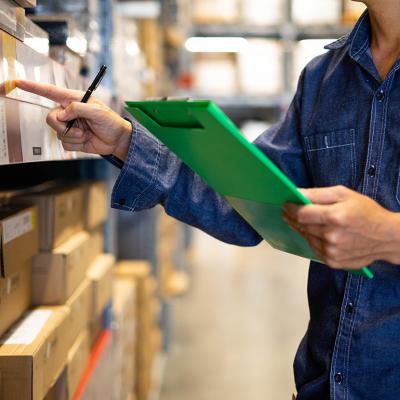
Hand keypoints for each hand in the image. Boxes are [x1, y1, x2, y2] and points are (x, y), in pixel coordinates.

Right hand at [15, 80, 131, 159]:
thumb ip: (78, 109)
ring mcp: (69, 126)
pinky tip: (86, 140)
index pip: (50, 92)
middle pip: (51, 118)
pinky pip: (64, 144)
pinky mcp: (72, 139)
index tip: (19, 82)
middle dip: (62, 126)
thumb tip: (62, 114)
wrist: (117, 140)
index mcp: (73, 100)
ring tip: (87, 134)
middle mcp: (69, 112)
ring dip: (74, 136)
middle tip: (79, 130)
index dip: (34, 87)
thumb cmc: (110, 122)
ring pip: (57, 133)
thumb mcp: (97, 111)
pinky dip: (76, 144)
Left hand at [283, 185, 399, 268]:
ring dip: (301, 229)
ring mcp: (332, 251)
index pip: (301, 213)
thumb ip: (318, 194)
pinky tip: (314, 233)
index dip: (290, 208)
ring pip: (306, 238)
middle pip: (301, 226)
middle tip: (287, 212)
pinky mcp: (333, 262)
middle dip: (292, 218)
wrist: (388, 237)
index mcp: (335, 217)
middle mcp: (332, 236)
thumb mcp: (344, 194)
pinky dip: (312, 240)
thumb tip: (296, 193)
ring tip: (300, 221)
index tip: (285, 204)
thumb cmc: (367, 212)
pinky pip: (314, 249)